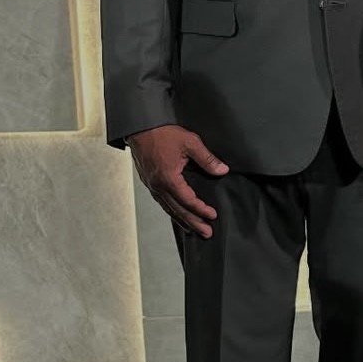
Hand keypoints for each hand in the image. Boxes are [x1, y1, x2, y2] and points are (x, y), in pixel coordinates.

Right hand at [128, 124, 228, 238]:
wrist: (140, 127)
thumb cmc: (163, 133)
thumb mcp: (190, 142)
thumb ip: (207, 159)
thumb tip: (222, 170)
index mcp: (168, 179)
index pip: (188, 201)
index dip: (201, 210)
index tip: (213, 216)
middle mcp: (158, 186)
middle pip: (177, 211)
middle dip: (193, 223)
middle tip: (206, 233)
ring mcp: (152, 185)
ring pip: (168, 208)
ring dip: (182, 220)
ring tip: (193, 230)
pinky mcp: (149, 182)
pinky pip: (161, 202)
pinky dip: (171, 211)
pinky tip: (177, 214)